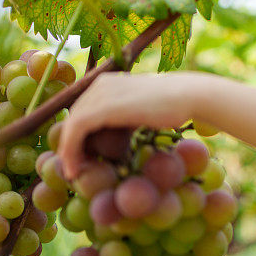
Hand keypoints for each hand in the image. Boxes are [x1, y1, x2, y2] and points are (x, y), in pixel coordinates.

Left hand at [58, 72, 200, 179]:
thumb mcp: (142, 109)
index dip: (77, 135)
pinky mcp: (103, 107)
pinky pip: (76, 130)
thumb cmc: (174, 106)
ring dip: (68, 151)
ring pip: (71, 125)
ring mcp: (100, 94)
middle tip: (73, 168)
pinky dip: (71, 150)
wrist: (188, 96)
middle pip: (74, 117)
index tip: (81, 157)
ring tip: (72, 172)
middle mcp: (99, 84)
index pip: (83, 110)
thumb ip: (126, 117)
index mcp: (107, 83)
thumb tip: (118, 138)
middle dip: (69, 145)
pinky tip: (75, 169)